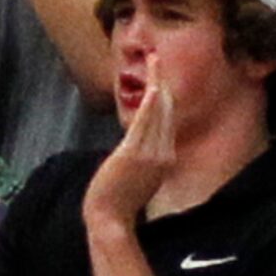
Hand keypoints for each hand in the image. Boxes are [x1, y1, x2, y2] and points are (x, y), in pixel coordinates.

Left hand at [82, 73, 175, 231]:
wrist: (108, 219)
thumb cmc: (118, 200)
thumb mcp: (138, 175)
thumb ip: (144, 158)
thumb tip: (139, 145)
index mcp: (165, 156)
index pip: (167, 118)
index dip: (165, 94)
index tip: (161, 75)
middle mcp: (162, 152)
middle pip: (165, 109)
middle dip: (162, 81)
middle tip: (158, 56)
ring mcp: (150, 154)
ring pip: (157, 113)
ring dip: (156, 84)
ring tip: (155, 61)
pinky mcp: (133, 156)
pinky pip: (145, 126)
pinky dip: (151, 107)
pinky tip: (154, 89)